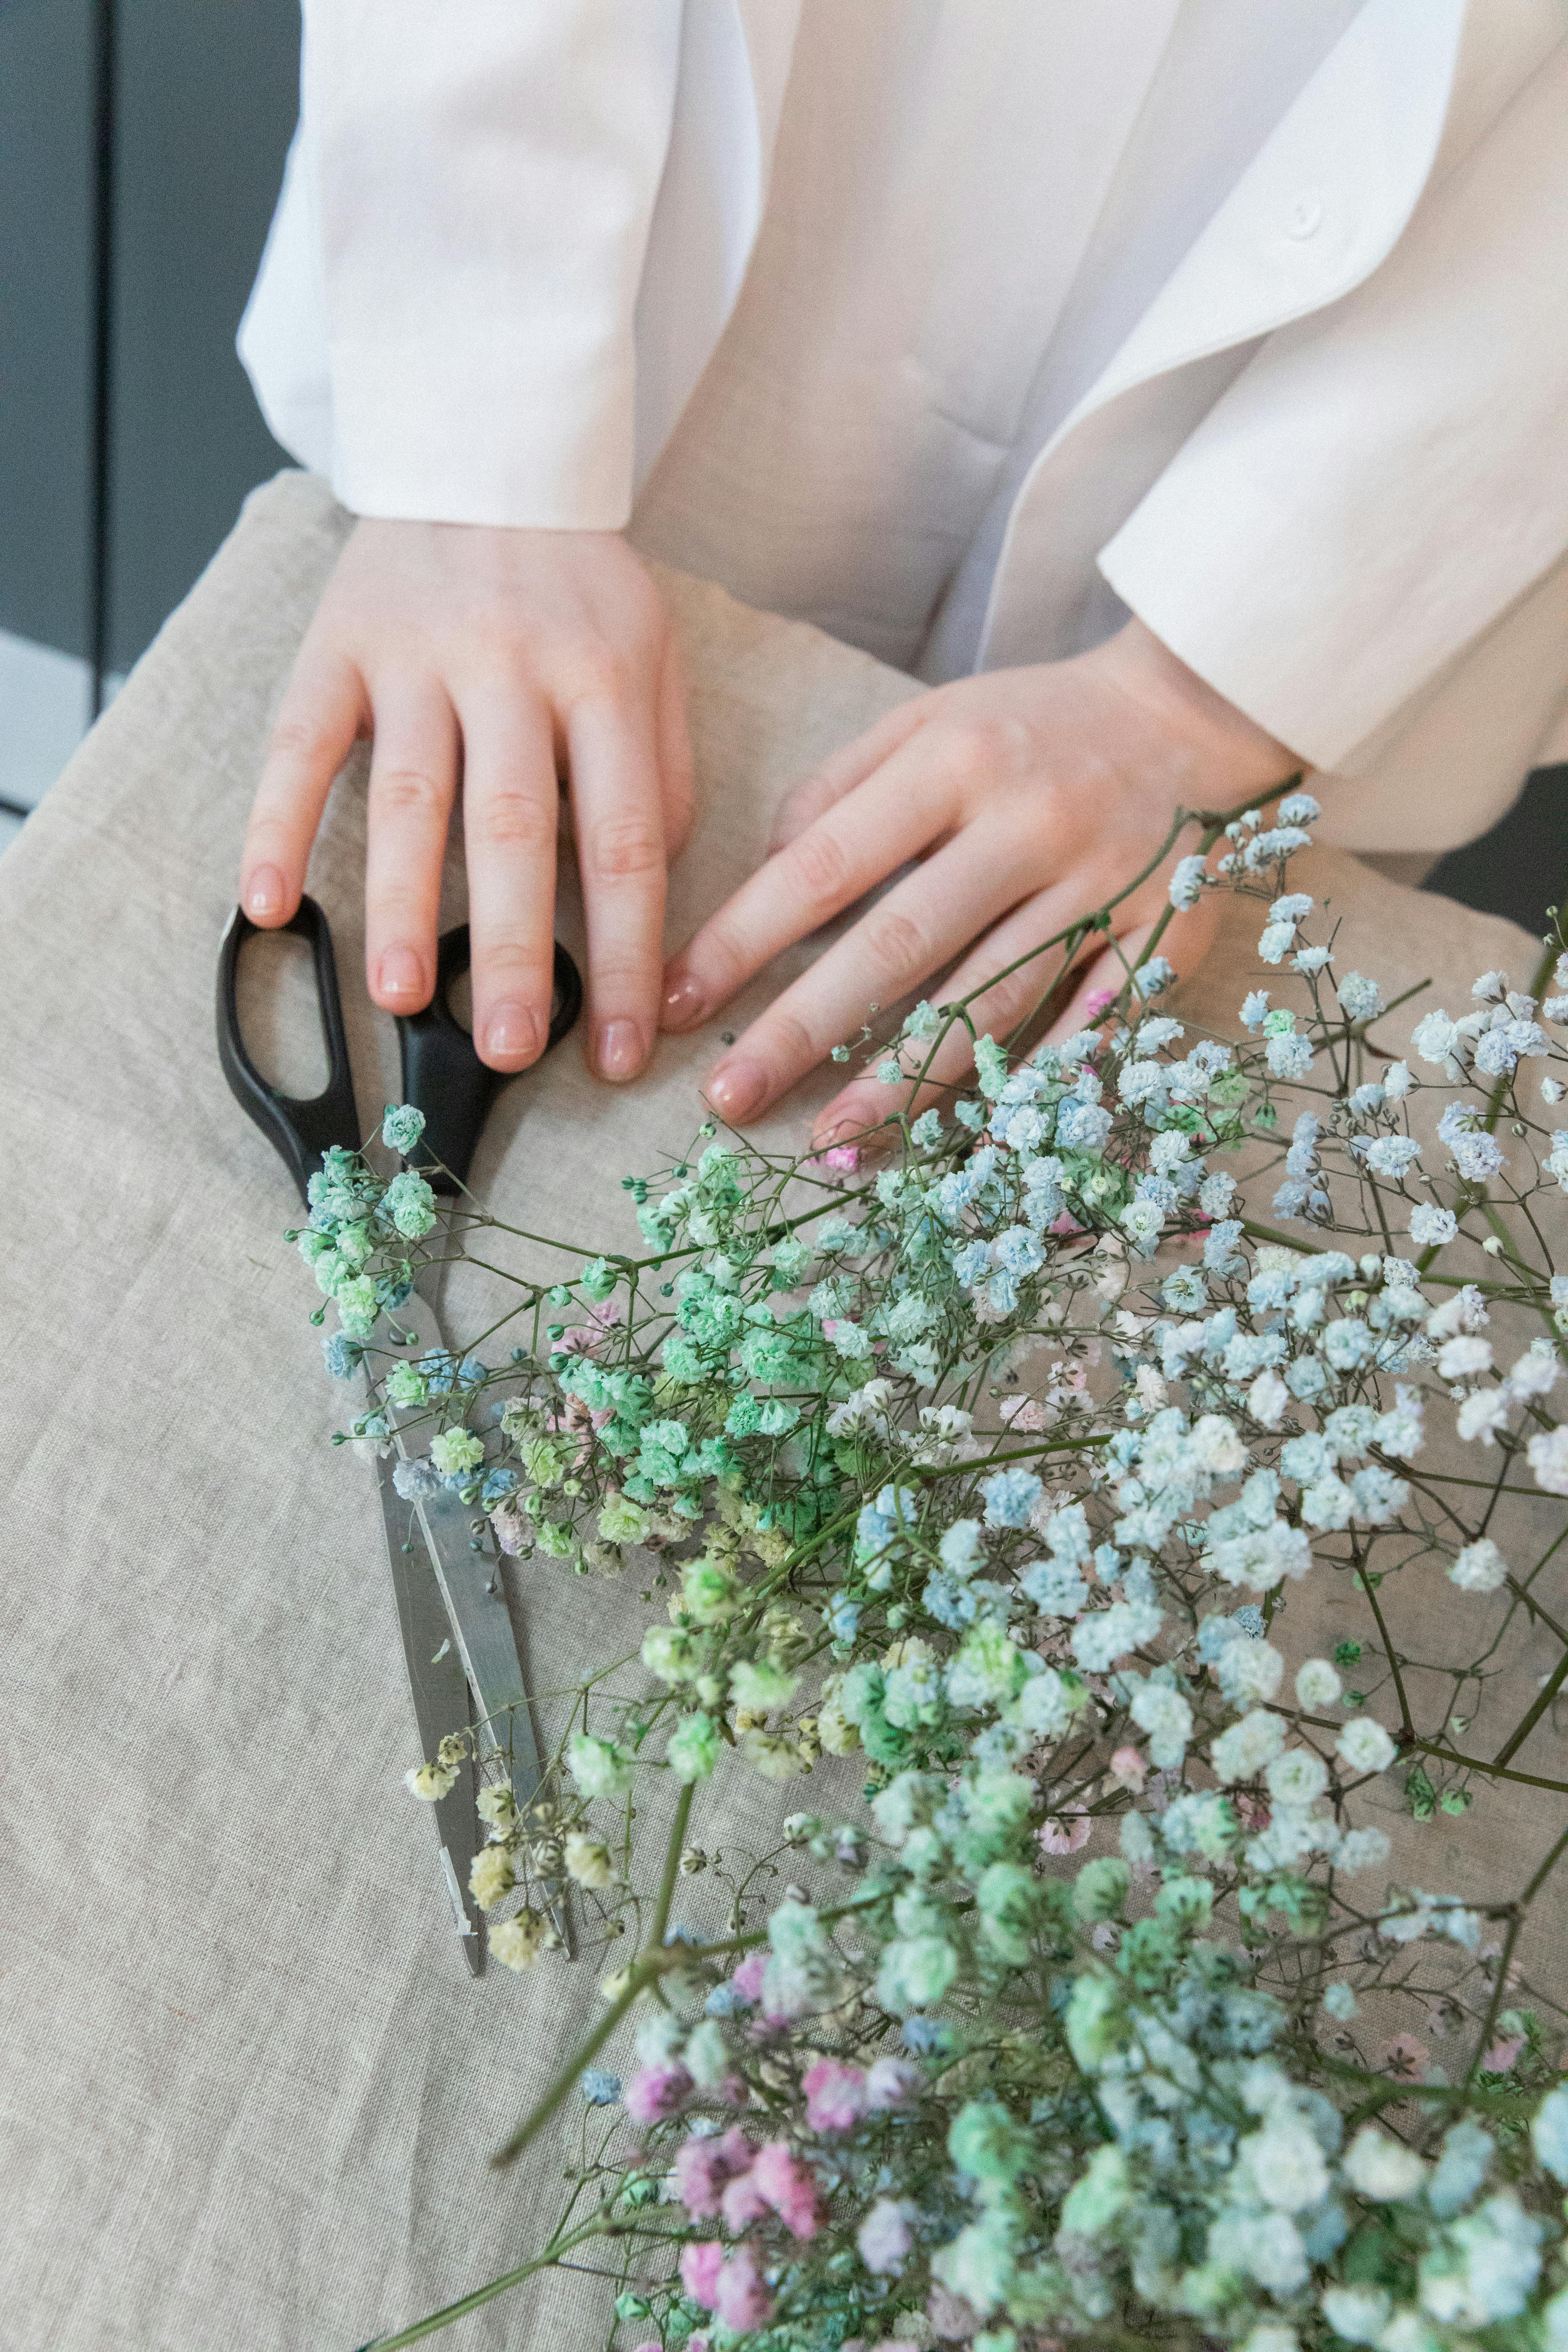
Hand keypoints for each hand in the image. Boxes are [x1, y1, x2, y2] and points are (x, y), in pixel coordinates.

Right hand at [238, 518, 691, 1079]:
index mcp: (605, 683)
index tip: (620, 1048)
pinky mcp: (338, 642)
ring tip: (397, 999)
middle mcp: (512, 669)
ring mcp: (417, 654)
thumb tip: (643, 897)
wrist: (487, 453)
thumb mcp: (654, 662)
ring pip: (409, 797)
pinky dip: (277, 824)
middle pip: (515, 831)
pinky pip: (301, 744)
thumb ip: (659, 775)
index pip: (625, 844)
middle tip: (507, 1050)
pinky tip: (268, 904)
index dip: (625, 956)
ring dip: (399, 905)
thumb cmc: (580, 589)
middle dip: (510, 952)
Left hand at [659, 618, 1295, 1142]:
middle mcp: (1027, 824)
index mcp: (956, 760)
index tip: (677, 1003)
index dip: (744, 940)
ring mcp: (1101, 886)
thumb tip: (769, 870)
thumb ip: (839, 787)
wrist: (1188, 711)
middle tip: (729, 1100)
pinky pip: (1090, 1027)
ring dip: (905, 1081)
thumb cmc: (1034, 725)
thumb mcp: (929, 718)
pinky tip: (970, 1138)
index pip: (826, 864)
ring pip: (992, 1001)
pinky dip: (1031, 1085)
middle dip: (805, 1031)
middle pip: (900, 945)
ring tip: (831, 1143)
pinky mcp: (1162, 936)